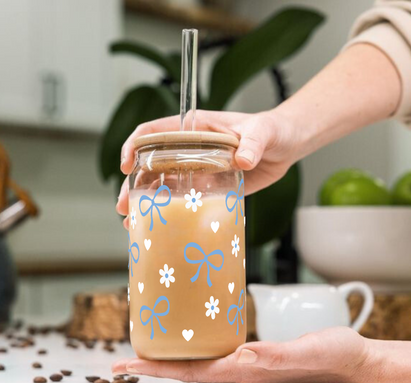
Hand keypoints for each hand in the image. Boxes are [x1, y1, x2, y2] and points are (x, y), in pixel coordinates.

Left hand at [112, 327, 379, 382]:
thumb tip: (239, 358)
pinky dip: (196, 344)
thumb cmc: (329, 356)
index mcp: (245, 371)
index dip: (156, 368)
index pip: (189, 372)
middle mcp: (239, 369)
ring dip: (172, 354)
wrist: (348, 360)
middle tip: (126, 355)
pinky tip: (193, 335)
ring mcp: (246, 363)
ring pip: (198, 360)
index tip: (127, 365)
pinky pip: (215, 350)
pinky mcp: (254, 353)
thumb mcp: (299, 354)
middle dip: (154, 363)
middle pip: (185, 368)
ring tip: (152, 343)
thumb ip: (271, 356)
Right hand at [116, 109, 298, 228]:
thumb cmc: (274, 129)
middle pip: (151, 164)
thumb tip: (244, 159)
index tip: (125, 165)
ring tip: (133, 222)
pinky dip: (170, 211)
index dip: (135, 146)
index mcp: (196, 128)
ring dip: (146, 202)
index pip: (155, 132)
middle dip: (134, 184)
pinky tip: (160, 226)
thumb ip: (254, 141)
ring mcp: (198, 169)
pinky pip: (185, 199)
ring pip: (163, 184)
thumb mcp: (264, 130)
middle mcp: (190, 149)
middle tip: (124, 206)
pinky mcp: (209, 187)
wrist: (286, 146)